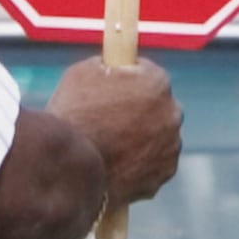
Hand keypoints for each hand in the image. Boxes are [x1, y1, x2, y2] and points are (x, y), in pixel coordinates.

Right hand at [54, 53, 181, 211]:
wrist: (66, 168)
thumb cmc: (70, 117)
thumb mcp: (79, 74)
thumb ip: (106, 66)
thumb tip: (110, 66)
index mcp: (156, 82)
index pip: (146, 73)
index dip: (126, 80)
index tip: (111, 88)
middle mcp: (172, 111)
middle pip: (157, 106)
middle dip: (138, 111)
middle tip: (108, 121)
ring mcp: (170, 144)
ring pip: (158, 137)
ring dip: (140, 139)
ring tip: (108, 148)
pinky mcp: (164, 172)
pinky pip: (154, 164)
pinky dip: (139, 165)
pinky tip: (115, 166)